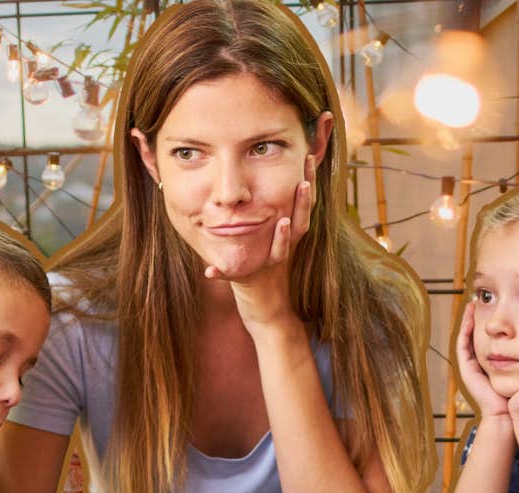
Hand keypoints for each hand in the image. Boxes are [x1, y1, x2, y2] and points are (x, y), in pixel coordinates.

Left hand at [205, 155, 316, 331]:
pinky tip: (210, 271)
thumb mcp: (267, 241)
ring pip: (282, 249)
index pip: (299, 205)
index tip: (309, 155)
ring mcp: (270, 265)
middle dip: (303, 198)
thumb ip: (268, 217)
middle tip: (306, 175)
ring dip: (282, 236)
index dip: (307, 181)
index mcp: (285, 236)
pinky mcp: (252, 282)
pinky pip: (239, 278)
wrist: (266, 312)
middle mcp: (283, 248)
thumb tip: (267, 184)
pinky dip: (224, 274)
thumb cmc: (264, 273)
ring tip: (282, 221)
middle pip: (300, 222)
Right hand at [456, 301, 510, 417]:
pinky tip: (469, 319)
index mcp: (489, 363)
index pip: (486, 338)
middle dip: (474, 318)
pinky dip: (464, 331)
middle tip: (477, 300)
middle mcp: (477, 363)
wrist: (507, 414)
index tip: (494, 306)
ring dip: (467, 321)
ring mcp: (469, 366)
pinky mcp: (466, 369)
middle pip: (473, 335)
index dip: (487, 322)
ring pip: (465, 338)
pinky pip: (462, 345)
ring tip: (471, 304)